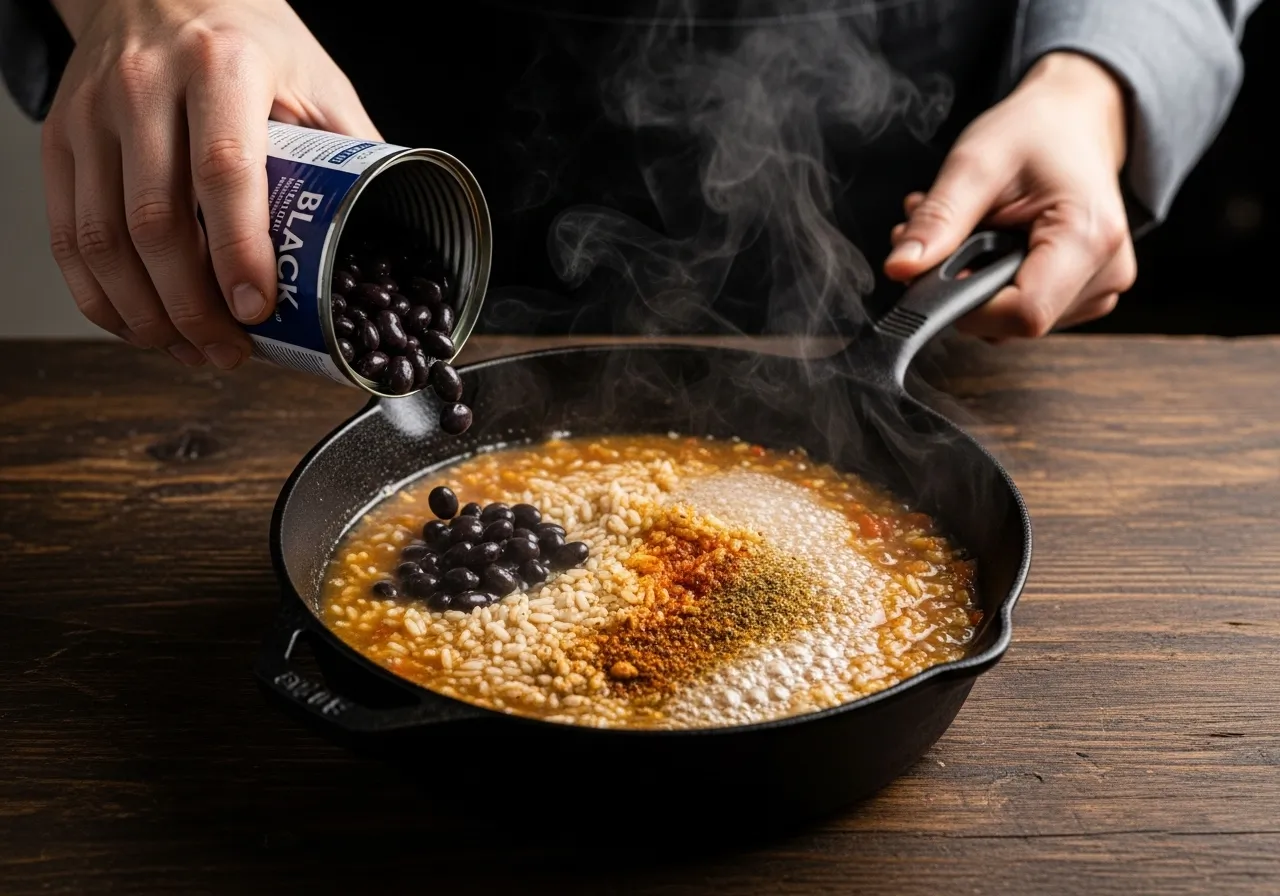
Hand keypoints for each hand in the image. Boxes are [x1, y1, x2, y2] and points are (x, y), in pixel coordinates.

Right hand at [42, 0, 378, 367]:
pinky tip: (141, 325)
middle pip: (155, 221)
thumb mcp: (316, 78)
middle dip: (193, 308)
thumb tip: (390, 235)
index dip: (238, 253)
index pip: (223, 172)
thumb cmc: (246, 38)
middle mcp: (144, 87)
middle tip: (232, 352)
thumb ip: (352, 151)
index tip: (258, 310)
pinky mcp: (60, 140)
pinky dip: (101, 297)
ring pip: (102, 239)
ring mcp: (91, 115)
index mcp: (222, 67)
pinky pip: (67, 237)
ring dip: (148, 315)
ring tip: (194, 350)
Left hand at [884, 51, 1135, 339]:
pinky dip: (993, 284)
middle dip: (963, 285)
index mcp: (1089, 237)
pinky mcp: (1086, 294)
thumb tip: (900, 270)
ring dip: (973, 282)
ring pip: (1013, 322)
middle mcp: (1106, 272)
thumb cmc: (1036, 132)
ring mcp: (1100, 288)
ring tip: (966, 231)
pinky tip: (987, 245)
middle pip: (1014, 322)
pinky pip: (1024, 310)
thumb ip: (938, 221)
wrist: (1075, 121)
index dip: (967, 305)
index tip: (937, 271)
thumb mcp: (976, 163)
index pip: (1022, 315)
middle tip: (942, 236)